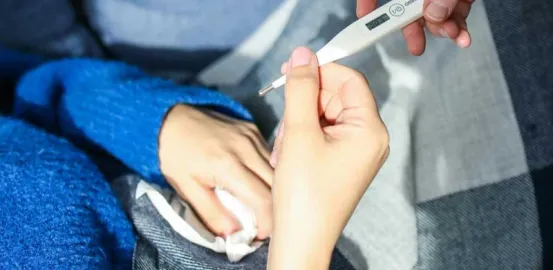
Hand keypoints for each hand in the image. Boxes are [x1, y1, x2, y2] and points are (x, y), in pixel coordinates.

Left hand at [159, 104, 272, 238]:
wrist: (170, 117)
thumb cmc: (176, 156)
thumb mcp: (186, 189)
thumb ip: (211, 214)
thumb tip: (234, 235)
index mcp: (227, 166)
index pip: (263, 200)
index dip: (267, 223)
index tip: (260, 235)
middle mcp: (246, 148)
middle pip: (277, 185)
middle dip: (275, 209)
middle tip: (264, 223)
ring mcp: (252, 136)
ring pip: (278, 169)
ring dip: (275, 190)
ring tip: (263, 205)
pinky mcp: (253, 129)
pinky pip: (271, 156)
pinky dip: (270, 172)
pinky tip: (259, 182)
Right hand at [267, 47, 389, 269]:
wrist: (300, 240)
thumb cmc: (304, 194)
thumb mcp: (299, 133)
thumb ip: (301, 89)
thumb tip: (303, 55)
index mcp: (370, 130)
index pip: (350, 81)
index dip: (321, 71)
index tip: (292, 71)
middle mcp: (369, 139)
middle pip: (336, 97)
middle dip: (306, 104)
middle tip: (285, 121)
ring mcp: (356, 152)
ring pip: (324, 115)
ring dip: (299, 123)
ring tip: (286, 149)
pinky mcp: (342, 162)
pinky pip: (322, 134)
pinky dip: (301, 137)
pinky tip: (289, 155)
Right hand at [357, 0, 472, 54]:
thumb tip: (431, 15)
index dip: (368, 1)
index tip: (364, 20)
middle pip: (406, 3)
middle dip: (414, 27)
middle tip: (416, 46)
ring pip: (432, 12)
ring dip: (442, 29)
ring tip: (454, 36)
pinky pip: (454, 11)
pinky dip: (457, 25)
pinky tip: (461, 35)